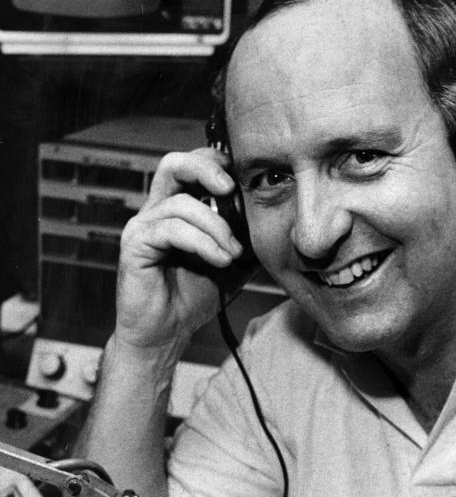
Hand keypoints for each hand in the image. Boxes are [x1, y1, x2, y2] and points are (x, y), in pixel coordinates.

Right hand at [116, 147, 244, 349]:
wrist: (167, 332)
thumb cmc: (194, 296)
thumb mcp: (233, 263)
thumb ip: (248, 238)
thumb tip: (277, 219)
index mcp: (179, 208)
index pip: (195, 166)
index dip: (220, 166)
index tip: (247, 186)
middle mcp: (157, 210)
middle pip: (175, 164)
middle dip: (207, 169)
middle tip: (231, 189)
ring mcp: (144, 225)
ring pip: (181, 203)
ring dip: (216, 227)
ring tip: (233, 254)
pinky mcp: (136, 243)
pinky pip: (172, 229)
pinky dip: (202, 243)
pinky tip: (220, 260)